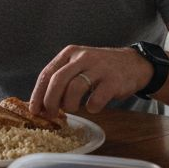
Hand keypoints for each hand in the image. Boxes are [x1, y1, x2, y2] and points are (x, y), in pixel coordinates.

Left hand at [29, 45, 150, 116]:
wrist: (134, 64)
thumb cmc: (101, 69)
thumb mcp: (79, 65)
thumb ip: (62, 79)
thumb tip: (43, 103)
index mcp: (69, 53)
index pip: (47, 73)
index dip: (38, 94)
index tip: (34, 110)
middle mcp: (82, 57)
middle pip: (58, 80)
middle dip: (50, 101)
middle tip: (50, 114)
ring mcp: (99, 68)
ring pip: (75, 88)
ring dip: (69, 104)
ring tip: (73, 109)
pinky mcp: (113, 80)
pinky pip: (96, 98)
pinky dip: (91, 107)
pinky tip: (92, 107)